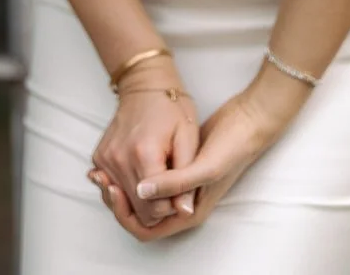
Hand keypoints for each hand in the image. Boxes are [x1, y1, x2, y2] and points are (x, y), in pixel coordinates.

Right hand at [88, 60, 199, 230]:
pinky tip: (142, 175)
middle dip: (157, 207)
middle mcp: (119, 159)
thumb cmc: (172, 109)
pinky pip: (112, 189)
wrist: (145, 85)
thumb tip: (185, 212)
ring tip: (158, 179)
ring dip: (142, 200)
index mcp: (144, 155)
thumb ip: (186, 178)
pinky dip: (127, 190)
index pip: (156, 208)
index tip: (182, 191)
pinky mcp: (98, 158)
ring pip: (124, 203)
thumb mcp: (188, 138)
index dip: (173, 206)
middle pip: (138, 211)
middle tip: (171, 186)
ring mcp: (105, 159)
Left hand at [92, 68, 308, 241]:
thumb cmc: (231, 146)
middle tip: (101, 179)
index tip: (111, 189)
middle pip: (140, 215)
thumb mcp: (204, 166)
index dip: (125, 215)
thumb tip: (141, 193)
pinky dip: (130, 172)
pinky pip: (147, 177)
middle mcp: (182, 203)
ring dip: (121, 187)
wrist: (248, 120)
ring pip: (141, 197)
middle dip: (119, 201)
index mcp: (189, 212)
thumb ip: (174, 183)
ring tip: (103, 171)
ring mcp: (179, 186)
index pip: (146, 229)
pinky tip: (118, 158)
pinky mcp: (176, 167)